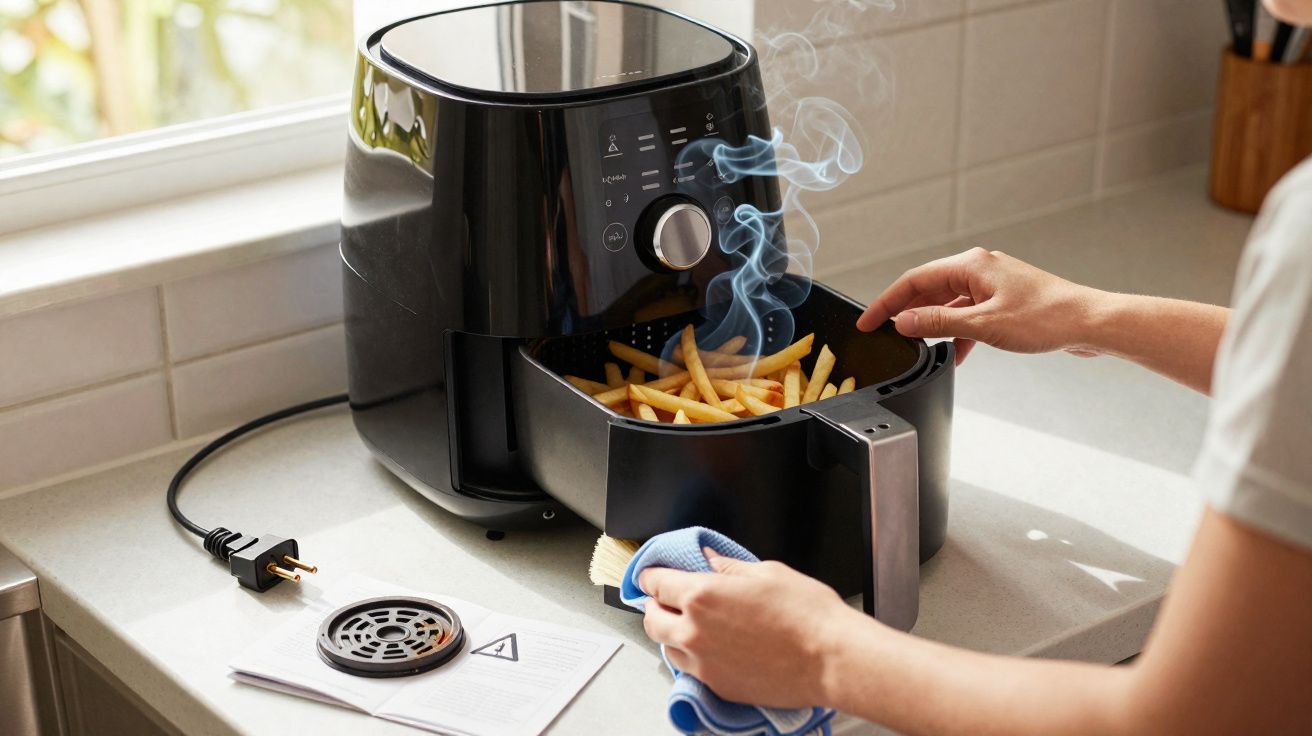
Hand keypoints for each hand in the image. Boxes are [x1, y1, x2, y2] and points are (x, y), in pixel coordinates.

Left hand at [638, 549, 857, 707]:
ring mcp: (704, 663)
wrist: (830, 658)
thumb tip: (710, 560)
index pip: (656, 583)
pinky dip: (692, 655)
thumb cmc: (807, 614)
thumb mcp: (767, 572)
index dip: (652, 575)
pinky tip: (711, 647)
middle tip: (667, 598)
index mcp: (702, 595)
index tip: (654, 574)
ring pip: (667, 646)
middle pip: (651, 618)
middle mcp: (694, 631)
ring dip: (672, 632)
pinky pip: (690, 668)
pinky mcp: (718, 686)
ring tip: (691, 624)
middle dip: (655, 605)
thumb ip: (730, 567)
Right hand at [855, 247, 1106, 363]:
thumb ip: (938, 323)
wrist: (1089, 323)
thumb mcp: (983, 324)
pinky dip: (958, 332)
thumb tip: (904, 323)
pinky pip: (969, 314)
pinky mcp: (1005, 302)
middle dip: (906, 313)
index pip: (914, 280)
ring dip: (934, 325)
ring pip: (949, 304)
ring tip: (917, 347)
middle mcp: (980, 270)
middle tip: (884, 334)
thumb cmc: (1047, 317)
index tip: (868, 321)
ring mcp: (993, 285)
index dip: (887, 302)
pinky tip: (956, 353)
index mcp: (971, 266)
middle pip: (929, 289)